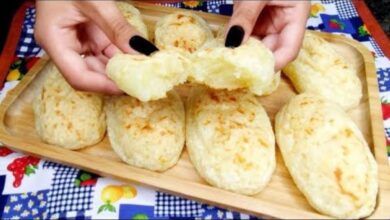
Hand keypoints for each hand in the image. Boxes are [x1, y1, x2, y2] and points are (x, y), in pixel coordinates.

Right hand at [35, 1, 157, 93]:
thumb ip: (118, 28)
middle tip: (142, 81)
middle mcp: (62, 46)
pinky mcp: (85, 35)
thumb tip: (143, 52)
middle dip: (116, 78)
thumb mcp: (95, 1)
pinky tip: (135, 57)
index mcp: (54, 40)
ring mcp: (74, 41)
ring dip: (121, 67)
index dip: (104, 86)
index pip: (78, 77)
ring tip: (143, 70)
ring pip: (99, 64)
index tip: (129, 87)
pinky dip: (119, 55)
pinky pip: (103, 51)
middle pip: (90, 73)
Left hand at [224, 1, 309, 69]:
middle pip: (271, 50)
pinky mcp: (254, 19)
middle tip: (234, 69)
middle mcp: (284, 22)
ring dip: (242, 53)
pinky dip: (236, 42)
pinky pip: (245, 36)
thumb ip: (245, 16)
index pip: (289, 50)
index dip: (273, 64)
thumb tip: (232, 43)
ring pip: (256, 45)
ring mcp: (269, 22)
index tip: (253, 74)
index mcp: (297, 14)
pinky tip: (225, 50)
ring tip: (227, 61)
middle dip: (254, 60)